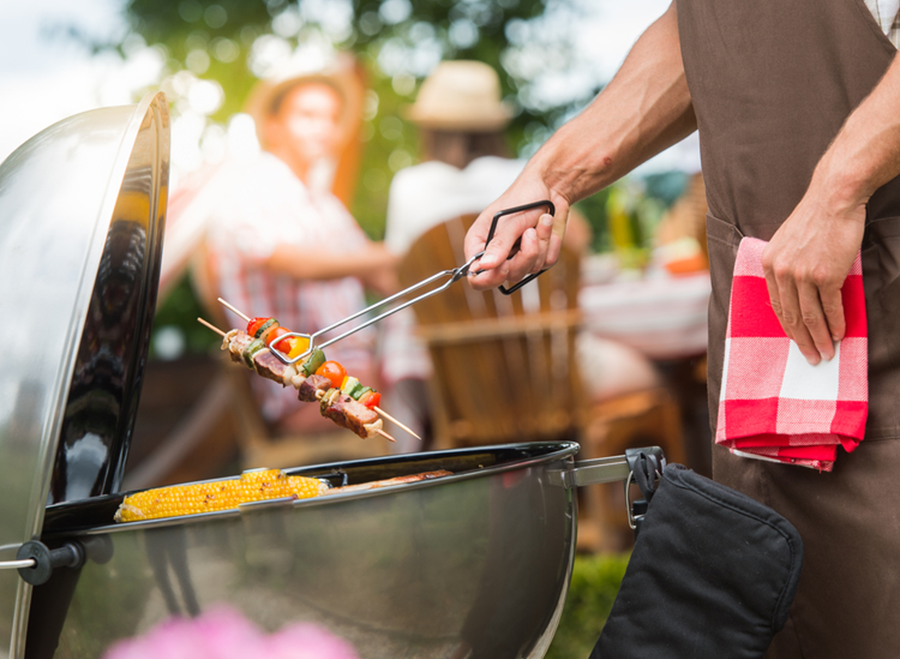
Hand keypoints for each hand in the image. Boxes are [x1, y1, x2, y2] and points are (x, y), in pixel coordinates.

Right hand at [464, 175, 569, 290]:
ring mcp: (518, 257)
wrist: (550, 187)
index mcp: (480, 245)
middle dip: (524, 256)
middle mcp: (497, 255)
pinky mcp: (538, 257)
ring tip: (538, 221)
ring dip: (540, 244)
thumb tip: (486, 265)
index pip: (476, 277)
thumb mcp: (509, 220)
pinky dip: (550, 244)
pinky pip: (546, 263)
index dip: (489, 278)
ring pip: (530, 270)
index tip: (505, 266)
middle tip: (529, 233)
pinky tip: (546, 226)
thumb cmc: (523, 197)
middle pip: (506, 276)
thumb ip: (499, 244)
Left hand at [761, 194, 864, 363]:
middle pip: (792, 316)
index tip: (797, 342)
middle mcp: (782, 272)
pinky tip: (839, 334)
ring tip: (826, 353)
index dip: (788, 327)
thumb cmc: (815, 220)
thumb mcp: (787, 243)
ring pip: (810, 316)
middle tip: (812, 357)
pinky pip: (830, 307)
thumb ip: (786, 267)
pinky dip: (835, 324)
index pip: (777, 305)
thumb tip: (795, 294)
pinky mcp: (825, 274)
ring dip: (819, 338)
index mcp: (769, 265)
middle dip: (802, 341)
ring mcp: (803, 274)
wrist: (834, 199)